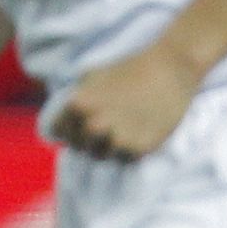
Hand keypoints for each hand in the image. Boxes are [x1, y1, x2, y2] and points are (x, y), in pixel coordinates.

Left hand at [49, 43, 202, 161]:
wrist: (168, 69)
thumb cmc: (128, 69)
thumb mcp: (91, 76)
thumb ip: (77, 98)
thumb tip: (66, 115)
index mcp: (78, 104)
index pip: (58, 131)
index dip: (66, 129)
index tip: (75, 127)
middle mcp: (94, 124)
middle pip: (79, 146)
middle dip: (85, 141)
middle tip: (99, 132)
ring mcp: (117, 138)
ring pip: (102, 155)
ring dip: (106, 148)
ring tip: (118, 131)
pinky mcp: (140, 148)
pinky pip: (125, 158)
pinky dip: (127, 151)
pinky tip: (135, 133)